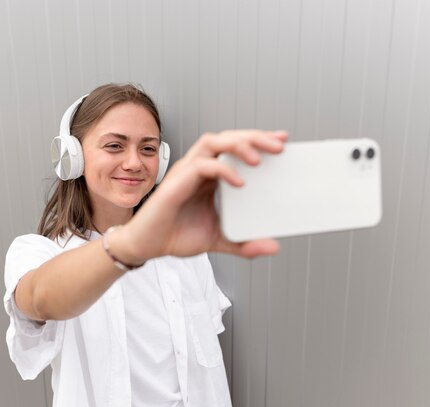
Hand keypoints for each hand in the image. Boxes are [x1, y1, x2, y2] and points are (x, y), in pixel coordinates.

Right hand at [122, 129, 287, 260]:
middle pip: (227, 138)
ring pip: (213, 142)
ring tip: (258, 158)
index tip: (283, 141)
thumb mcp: (218, 240)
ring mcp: (186, 172)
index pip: (235, 148)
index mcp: (210, 176)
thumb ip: (244, 243)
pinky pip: (202, 166)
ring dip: (238, 145)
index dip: (258, 141)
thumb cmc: (174, 235)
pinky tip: (237, 181)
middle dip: (255, 137)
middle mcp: (198, 168)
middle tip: (279, 145)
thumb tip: (272, 247)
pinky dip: (222, 170)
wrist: (147, 245)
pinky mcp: (176, 182)